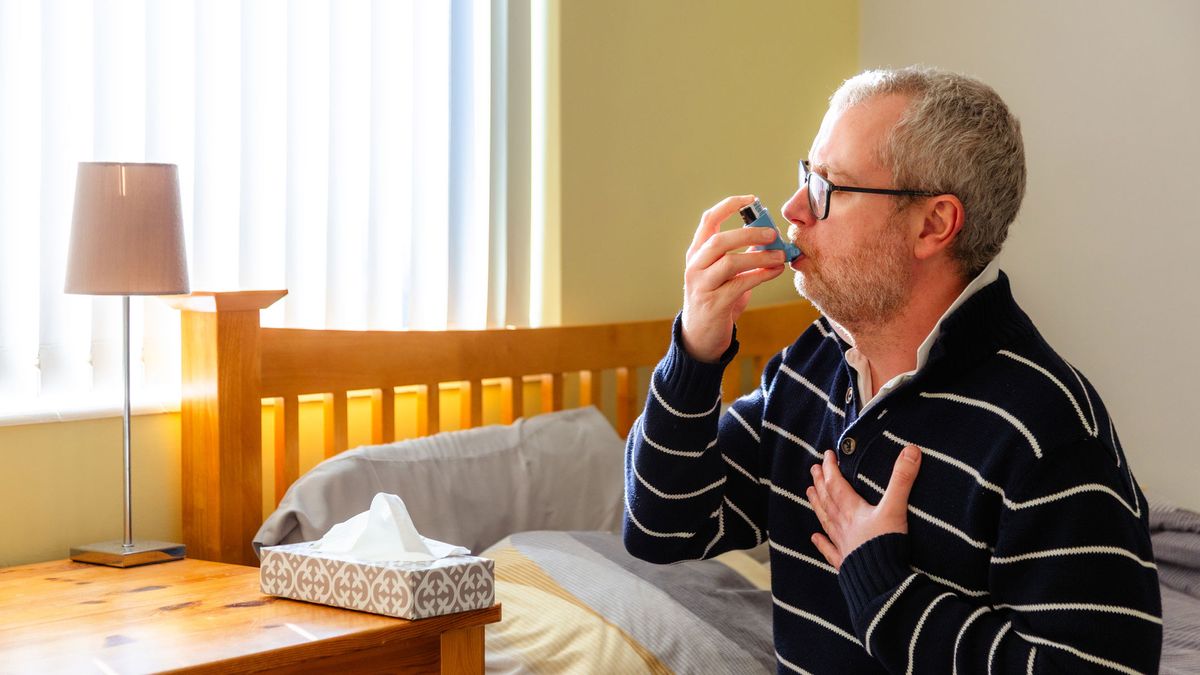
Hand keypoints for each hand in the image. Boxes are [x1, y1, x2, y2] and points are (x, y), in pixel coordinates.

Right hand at [681, 195, 787, 361]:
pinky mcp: (713, 304)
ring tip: (780, 256)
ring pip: (729, 262)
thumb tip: (770, 237)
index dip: (729, 206)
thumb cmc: (717, 300)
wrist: (701, 338)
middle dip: (749, 233)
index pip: (708, 220)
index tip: (752, 199)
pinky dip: (760, 276)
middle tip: (773, 233)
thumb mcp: (725, 274)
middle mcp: (695, 266)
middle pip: (720, 240)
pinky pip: (739, 284)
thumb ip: (742, 255)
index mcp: (696, 253)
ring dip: (759, 257)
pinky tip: (775, 272)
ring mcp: (701, 285)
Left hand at [807, 445, 920, 569]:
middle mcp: (843, 526)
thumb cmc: (886, 544)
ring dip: (817, 505)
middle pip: (827, 500)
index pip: (836, 484)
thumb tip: (911, 450)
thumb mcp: (895, 508)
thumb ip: (902, 480)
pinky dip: (821, 543)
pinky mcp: (846, 563)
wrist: (881, 581)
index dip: (831, 469)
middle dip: (820, 483)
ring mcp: (842, 545)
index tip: (827, 455)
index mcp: (852, 511)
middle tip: (813, 469)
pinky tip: (814, 538)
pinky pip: (830, 550)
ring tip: (808, 492)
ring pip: (825, 520)